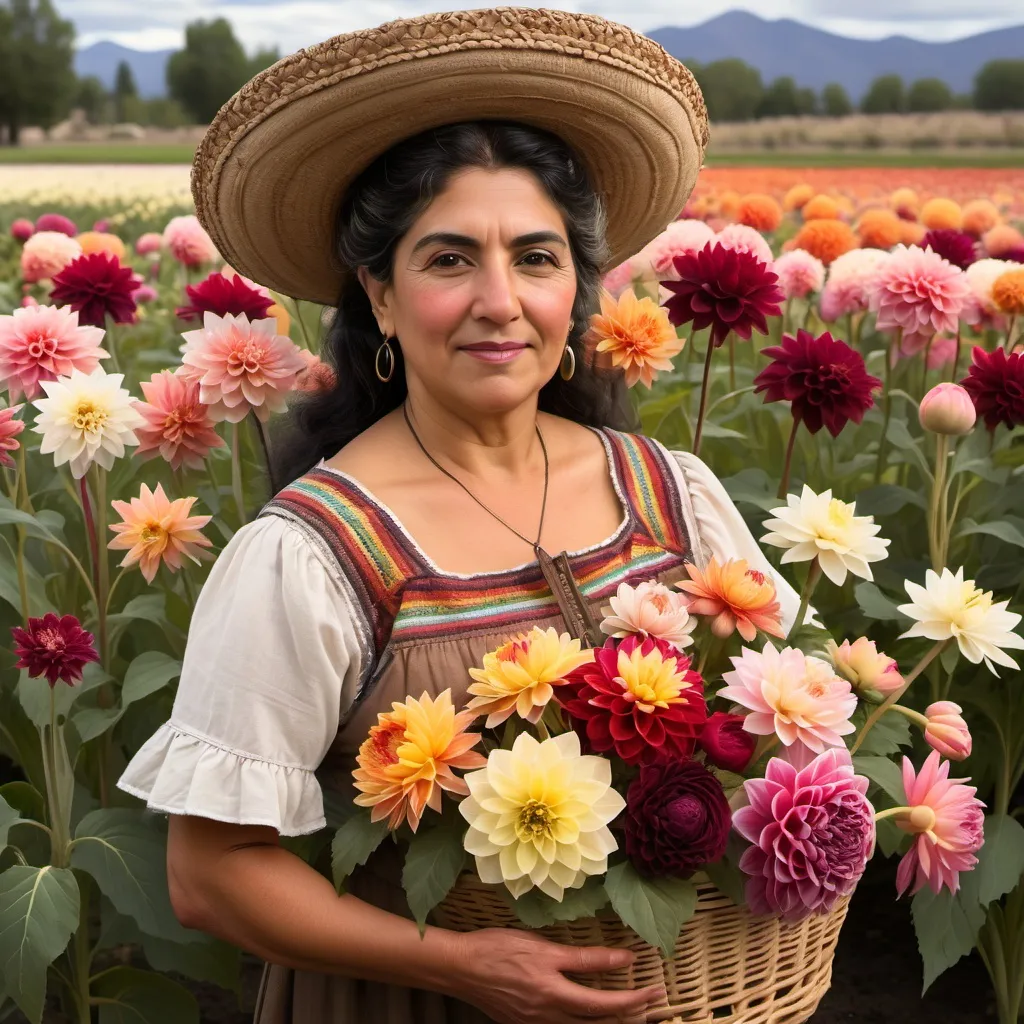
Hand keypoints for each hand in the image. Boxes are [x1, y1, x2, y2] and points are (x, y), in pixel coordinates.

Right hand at [443, 927, 666, 1023]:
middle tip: (653, 998)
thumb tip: (619, 958)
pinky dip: (583, 1020)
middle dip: (629, 1011)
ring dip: (608, 1018)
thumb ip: (581, 957)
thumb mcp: (541, 946)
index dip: (632, 995)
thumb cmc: (499, 948)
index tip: (653, 985)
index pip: (603, 1000)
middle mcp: (549, 1013)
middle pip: (597, 1020)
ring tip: (630, 1007)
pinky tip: (590, 1012)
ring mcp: (537, 1022)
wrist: (460, 968)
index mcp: (553, 991)